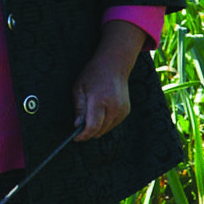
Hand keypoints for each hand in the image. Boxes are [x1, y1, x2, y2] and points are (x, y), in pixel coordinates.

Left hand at [73, 19, 145, 140]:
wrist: (114, 65)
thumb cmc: (93, 74)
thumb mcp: (79, 88)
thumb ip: (79, 108)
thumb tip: (77, 126)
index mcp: (100, 100)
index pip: (93, 126)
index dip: (83, 135)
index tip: (76, 137)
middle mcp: (114, 106)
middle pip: (100, 130)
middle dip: (89, 132)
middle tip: (80, 127)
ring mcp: (122, 109)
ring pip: (107, 129)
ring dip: (97, 128)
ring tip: (90, 116)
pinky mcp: (126, 111)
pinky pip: (113, 124)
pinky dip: (105, 123)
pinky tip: (100, 113)